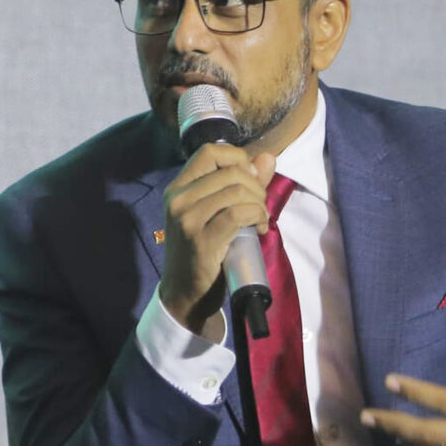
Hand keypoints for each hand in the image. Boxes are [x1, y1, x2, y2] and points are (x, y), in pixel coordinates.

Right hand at [160, 143, 275, 336]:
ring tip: (259, 220)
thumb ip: (243, 184)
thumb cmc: (203, 252)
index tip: (251, 181)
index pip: (210, 151)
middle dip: (257, 187)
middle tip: (260, 208)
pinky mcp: (201, 240)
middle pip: (230, 171)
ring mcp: (187, 219)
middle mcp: (178, 199)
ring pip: (236, 191)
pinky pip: (237, 213)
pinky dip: (256, 217)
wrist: (186, 294)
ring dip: (259, 204)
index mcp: (178, 188)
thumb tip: (268, 158)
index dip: (238, 159)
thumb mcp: (217, 214)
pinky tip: (258, 230)